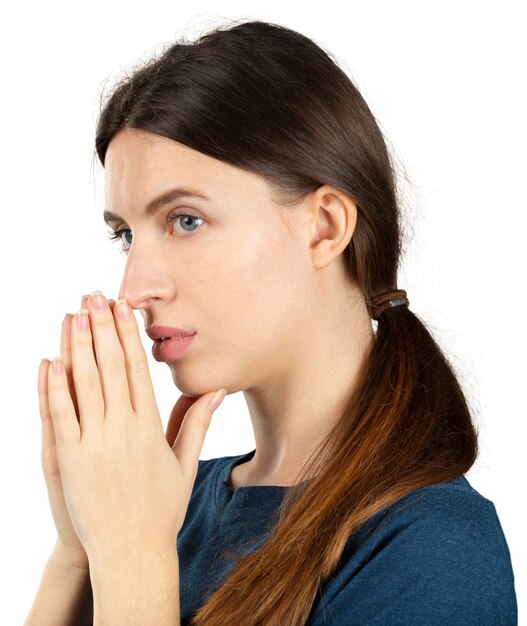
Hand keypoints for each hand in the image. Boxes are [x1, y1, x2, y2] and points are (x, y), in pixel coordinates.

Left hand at [44, 291, 225, 561]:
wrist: (131, 553)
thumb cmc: (160, 510)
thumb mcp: (184, 466)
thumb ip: (196, 424)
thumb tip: (216, 390)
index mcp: (150, 428)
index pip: (138, 370)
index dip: (128, 335)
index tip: (123, 308)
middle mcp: (123, 430)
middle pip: (111, 368)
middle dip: (101, 328)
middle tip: (94, 296)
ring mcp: (94, 444)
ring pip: (85, 384)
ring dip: (78, 346)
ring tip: (73, 314)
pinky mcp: (68, 461)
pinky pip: (60, 416)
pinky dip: (53, 387)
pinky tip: (50, 360)